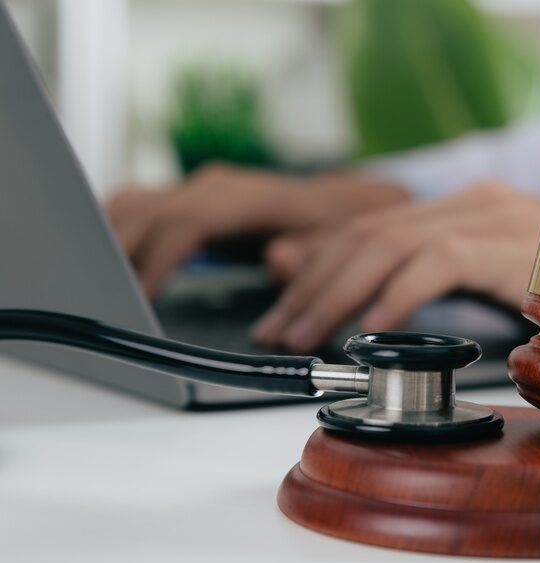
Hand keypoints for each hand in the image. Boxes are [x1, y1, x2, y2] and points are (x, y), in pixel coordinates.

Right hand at [106, 164, 409, 295]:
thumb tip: (278, 258)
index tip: (140, 293)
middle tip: (103, 298)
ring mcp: (199, 191)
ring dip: (110, 240)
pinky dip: (117, 231)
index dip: (160, 257)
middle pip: (149, 213)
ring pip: (135, 205)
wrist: (341, 203)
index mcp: (248, 198)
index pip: (188, 223)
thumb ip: (310, 256)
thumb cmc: (337, 228)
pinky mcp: (189, 201)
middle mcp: (216, 188)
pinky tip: (106, 262)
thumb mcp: (335, 246)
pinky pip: (139, 209)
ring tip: (97, 284)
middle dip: (120, 253)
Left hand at [253, 181, 539, 351]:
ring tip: (305, 333)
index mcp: (467, 209)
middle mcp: (474, 202)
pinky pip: (435, 264)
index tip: (280, 292)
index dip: (317, 258)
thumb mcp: (489, 292)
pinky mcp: (511, 245)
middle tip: (277, 328)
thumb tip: (364, 307)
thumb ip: (429, 287)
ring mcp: (494, 218)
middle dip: (311, 281)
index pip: (372, 224)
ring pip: (387, 244)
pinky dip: (394, 297)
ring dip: (335, 292)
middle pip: (367, 232)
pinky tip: (369, 328)